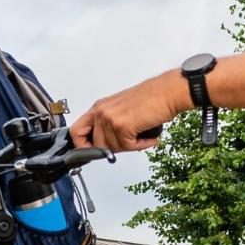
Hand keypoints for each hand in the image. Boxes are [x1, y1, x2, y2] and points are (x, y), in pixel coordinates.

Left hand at [70, 71, 189, 152]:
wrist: (168, 92)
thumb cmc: (151, 98)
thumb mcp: (122, 110)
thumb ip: (109, 126)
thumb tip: (104, 146)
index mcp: (99, 107)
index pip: (76, 132)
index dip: (83, 146)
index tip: (91, 152)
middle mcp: (101, 111)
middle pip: (95, 145)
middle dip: (112, 149)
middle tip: (127, 142)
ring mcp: (110, 118)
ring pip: (111, 148)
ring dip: (129, 146)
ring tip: (140, 135)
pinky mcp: (122, 126)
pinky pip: (127, 147)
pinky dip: (140, 145)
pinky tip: (147, 136)